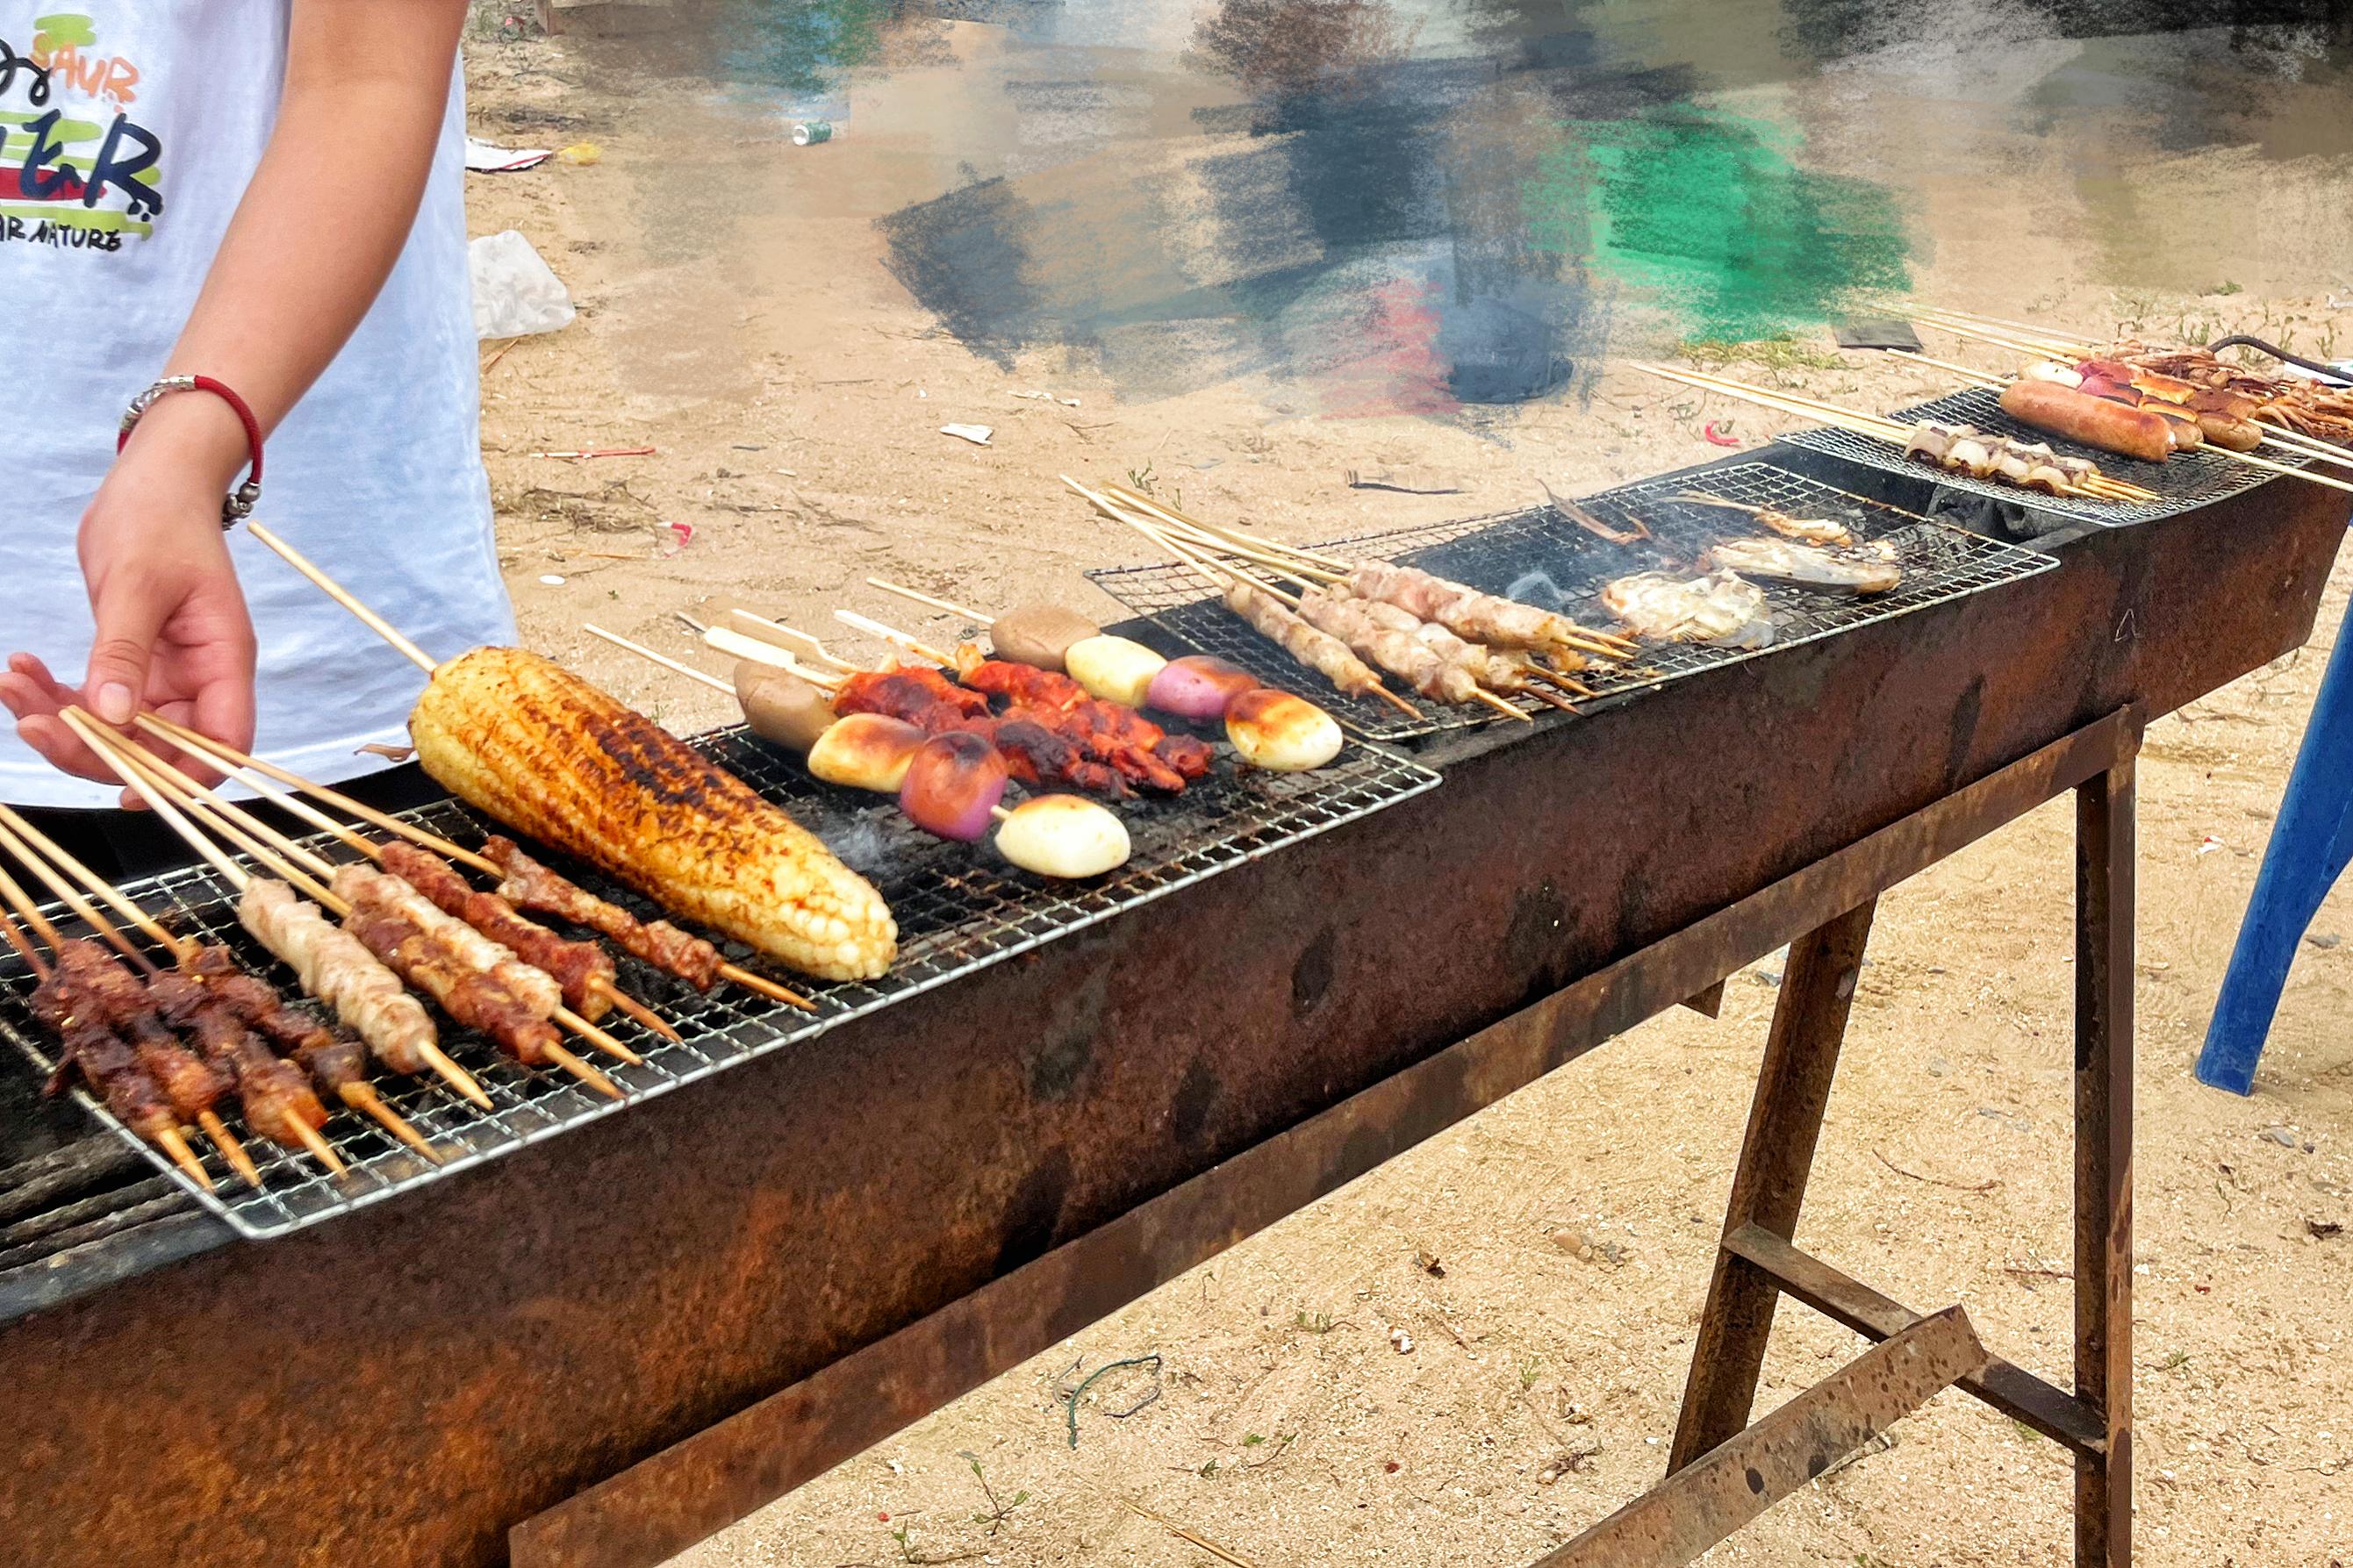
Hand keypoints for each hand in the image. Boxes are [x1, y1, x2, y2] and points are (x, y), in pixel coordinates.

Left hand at [2, 399, 256, 804]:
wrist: (153, 482)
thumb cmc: (160, 520)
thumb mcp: (138, 584)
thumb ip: (124, 653)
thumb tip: (111, 718)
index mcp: (223, 660)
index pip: (222, 742)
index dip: (184, 777)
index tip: (126, 788)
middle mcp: (201, 678)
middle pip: (161, 746)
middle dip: (94, 747)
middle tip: (32, 724)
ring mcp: (166, 674)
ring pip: (119, 728)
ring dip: (62, 719)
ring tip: (12, 684)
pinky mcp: (133, 662)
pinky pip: (96, 700)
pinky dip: (55, 694)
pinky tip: (20, 667)